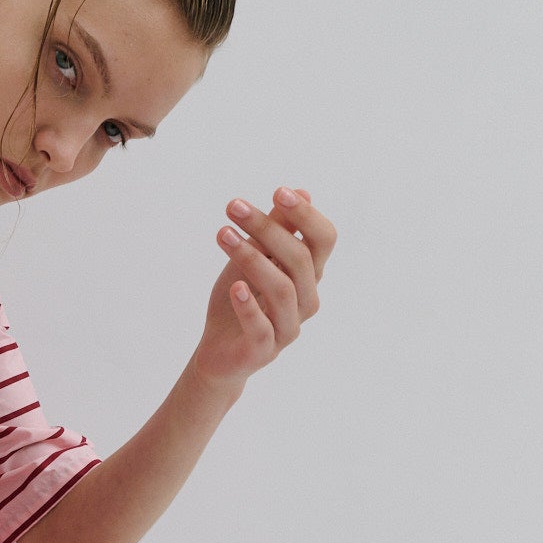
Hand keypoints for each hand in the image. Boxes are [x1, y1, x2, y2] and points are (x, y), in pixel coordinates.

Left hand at [194, 185, 336, 388]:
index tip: (278, 191)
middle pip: (299, 259)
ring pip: (282, 289)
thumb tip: (300, 191)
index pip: (323, 240)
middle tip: (233, 206)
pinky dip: (248, 306)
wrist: (218, 350)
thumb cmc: (239, 297)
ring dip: (252, 258)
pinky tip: (234, 287)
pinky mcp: (264, 350)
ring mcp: (288, 327)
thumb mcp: (253, 258)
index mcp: (309, 274)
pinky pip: (261, 328)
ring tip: (223, 235)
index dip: (306, 215)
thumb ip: (276, 230)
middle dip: (268, 228)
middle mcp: (306, 300)